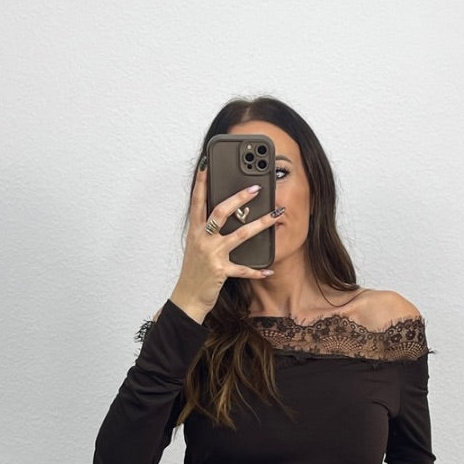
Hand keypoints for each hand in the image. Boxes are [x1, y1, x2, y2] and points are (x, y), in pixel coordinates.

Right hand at [169, 165, 279, 322]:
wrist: (187, 298)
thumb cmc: (194, 272)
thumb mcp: (196, 247)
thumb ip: (206, 230)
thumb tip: (222, 214)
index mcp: (195, 231)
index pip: (197, 201)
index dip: (201, 182)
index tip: (207, 164)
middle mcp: (202, 239)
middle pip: (221, 212)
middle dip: (239, 198)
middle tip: (256, 187)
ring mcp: (212, 255)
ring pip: (239, 235)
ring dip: (260, 225)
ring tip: (275, 217)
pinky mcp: (220, 271)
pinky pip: (243, 269)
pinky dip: (257, 270)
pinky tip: (269, 269)